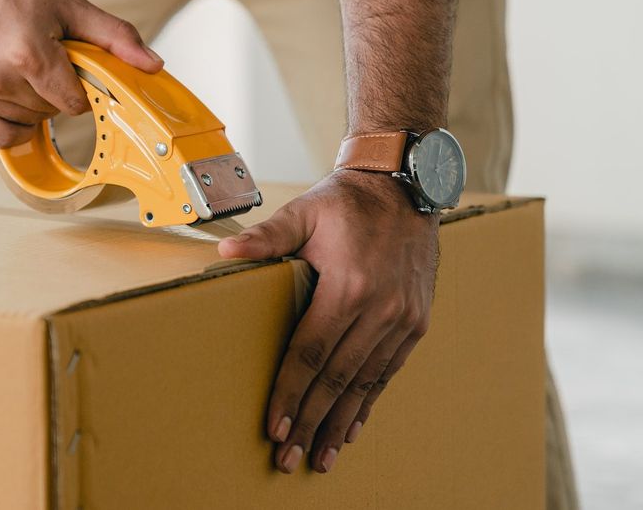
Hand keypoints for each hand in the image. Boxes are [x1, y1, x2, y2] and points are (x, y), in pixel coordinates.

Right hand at [0, 0, 163, 146]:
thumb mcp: (71, 6)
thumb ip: (115, 38)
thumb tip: (153, 65)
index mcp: (27, 53)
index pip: (73, 103)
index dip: (78, 88)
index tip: (68, 66)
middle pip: (49, 113)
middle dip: (53, 92)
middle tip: (38, 57)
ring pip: (25, 123)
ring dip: (30, 103)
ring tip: (16, 65)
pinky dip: (9, 122)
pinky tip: (6, 92)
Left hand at [217, 169, 437, 473]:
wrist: (405, 185)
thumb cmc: (347, 201)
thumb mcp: (304, 211)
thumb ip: (267, 237)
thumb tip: (226, 254)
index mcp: (350, 285)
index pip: (311, 353)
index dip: (290, 393)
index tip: (273, 427)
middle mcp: (381, 309)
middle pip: (337, 379)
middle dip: (310, 422)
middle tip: (288, 457)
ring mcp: (402, 319)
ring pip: (365, 383)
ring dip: (340, 423)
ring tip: (319, 456)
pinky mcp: (415, 322)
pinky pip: (387, 372)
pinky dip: (368, 403)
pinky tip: (351, 428)